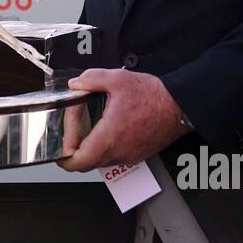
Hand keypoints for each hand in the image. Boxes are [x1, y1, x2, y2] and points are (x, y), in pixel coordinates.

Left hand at [58, 69, 187, 171]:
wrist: (180, 106)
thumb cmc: (154, 96)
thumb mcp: (118, 79)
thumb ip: (91, 79)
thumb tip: (75, 85)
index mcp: (109, 137)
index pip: (78, 161)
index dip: (63, 154)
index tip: (62, 136)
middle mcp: (118, 152)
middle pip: (85, 163)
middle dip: (73, 147)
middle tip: (73, 128)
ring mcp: (128, 156)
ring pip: (98, 161)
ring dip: (89, 146)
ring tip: (89, 123)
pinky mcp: (136, 155)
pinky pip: (112, 157)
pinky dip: (103, 146)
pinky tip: (106, 126)